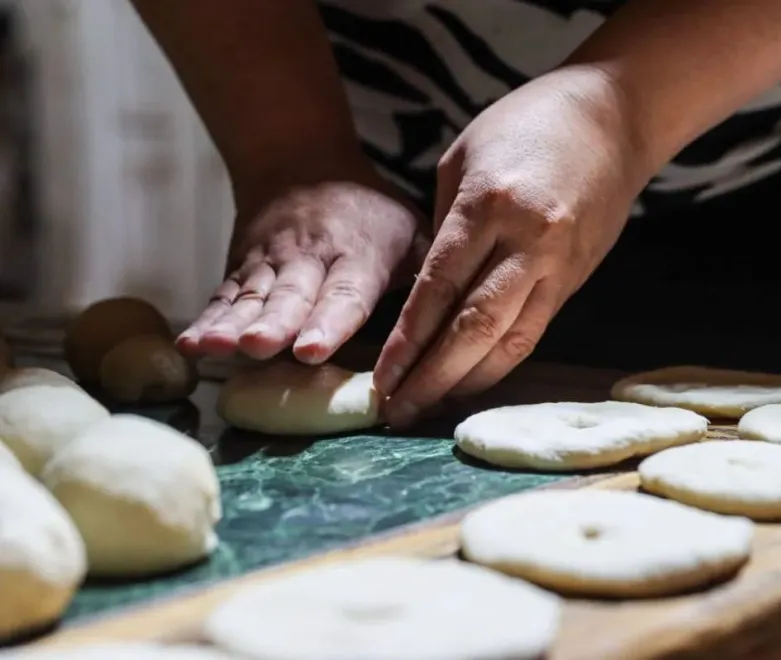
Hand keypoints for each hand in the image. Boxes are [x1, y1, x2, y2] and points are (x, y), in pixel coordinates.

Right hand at [179, 169, 427, 363]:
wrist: (300, 161)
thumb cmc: (370, 213)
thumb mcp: (410, 230)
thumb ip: (427, 273)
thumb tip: (454, 324)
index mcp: (358, 256)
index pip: (346, 294)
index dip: (330, 321)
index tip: (314, 349)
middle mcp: (309, 260)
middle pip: (291, 296)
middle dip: (276, 323)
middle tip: (262, 346)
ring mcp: (269, 264)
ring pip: (251, 298)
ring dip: (233, 325)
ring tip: (215, 348)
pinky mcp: (239, 268)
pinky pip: (222, 296)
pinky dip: (204, 320)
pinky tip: (189, 345)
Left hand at [374, 66, 647, 426]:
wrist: (616, 115)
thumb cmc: (528, 122)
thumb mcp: (464, 156)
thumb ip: (443, 226)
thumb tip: (426, 292)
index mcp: (489, 204)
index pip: (438, 289)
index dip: (407, 342)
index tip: (381, 378)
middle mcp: (527, 242)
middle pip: (473, 328)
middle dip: (431, 377)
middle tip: (396, 412)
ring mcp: (559, 264)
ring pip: (509, 341)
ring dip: (466, 382)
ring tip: (428, 408)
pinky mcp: (578, 277)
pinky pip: (534, 331)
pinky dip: (499, 362)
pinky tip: (471, 380)